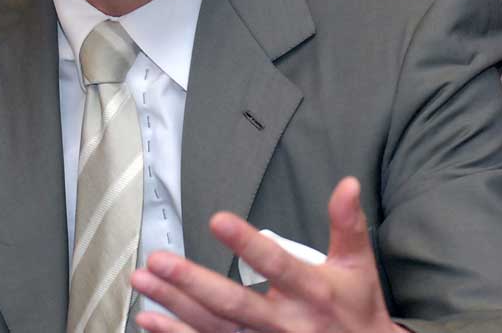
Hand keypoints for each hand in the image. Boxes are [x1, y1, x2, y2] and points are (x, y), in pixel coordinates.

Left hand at [130, 177, 403, 332]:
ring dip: (174, 307)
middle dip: (192, 283)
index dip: (246, 244)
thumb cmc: (357, 309)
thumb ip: (348, 225)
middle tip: (158, 261)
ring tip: (142, 282)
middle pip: (233, 304)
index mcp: (312, 293)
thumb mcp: (358, 266)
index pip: (277, 264)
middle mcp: (286, 324)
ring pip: (213, 328)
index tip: (217, 220)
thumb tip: (347, 183)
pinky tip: (150, 319)